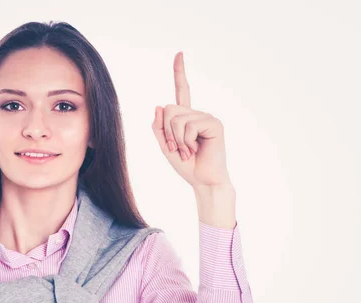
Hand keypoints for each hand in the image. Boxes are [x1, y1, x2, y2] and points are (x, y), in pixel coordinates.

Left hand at [151, 51, 231, 188]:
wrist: (203, 180)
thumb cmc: (185, 165)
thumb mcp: (164, 146)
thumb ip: (158, 127)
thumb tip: (159, 105)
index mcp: (186, 117)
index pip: (182, 91)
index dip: (180, 72)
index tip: (179, 53)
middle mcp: (196, 113)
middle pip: (169, 109)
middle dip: (166, 132)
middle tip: (176, 149)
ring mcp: (206, 117)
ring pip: (176, 118)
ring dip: (176, 139)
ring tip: (187, 151)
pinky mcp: (214, 123)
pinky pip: (188, 126)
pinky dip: (186, 141)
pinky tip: (195, 149)